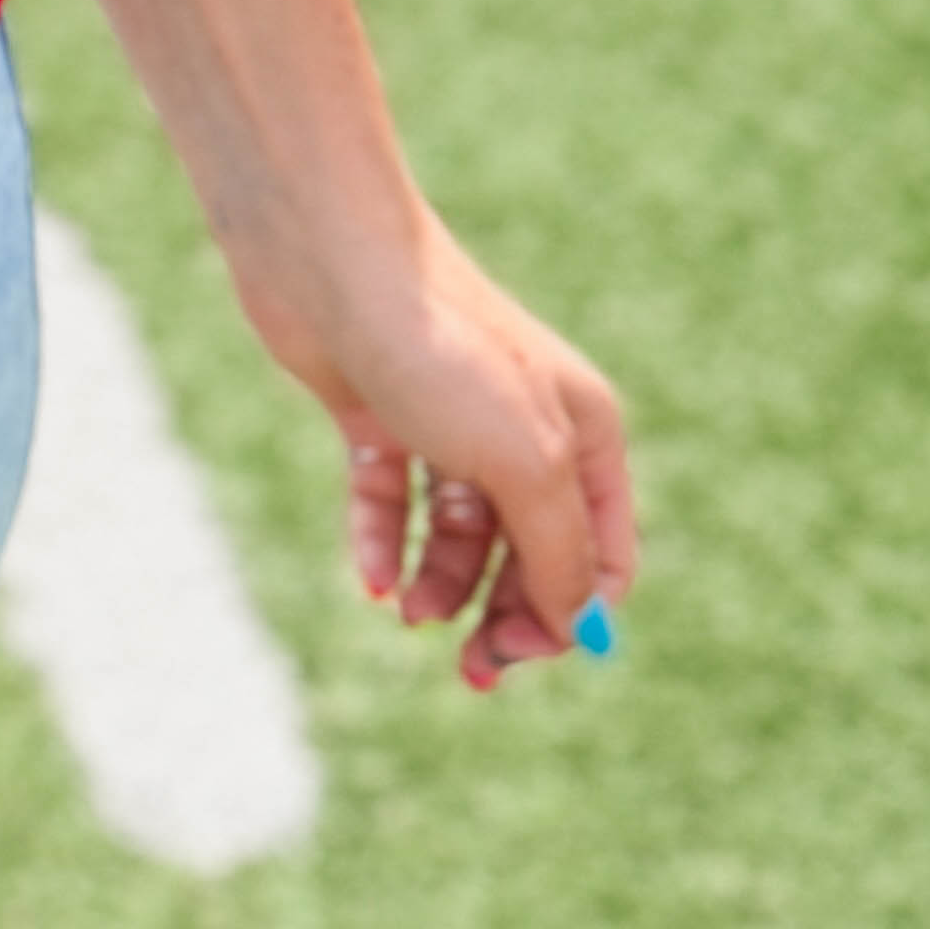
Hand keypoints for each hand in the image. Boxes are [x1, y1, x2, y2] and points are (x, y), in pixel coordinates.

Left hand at [233, 201, 636, 691]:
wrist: (328, 257)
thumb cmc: (439, 348)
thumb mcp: (523, 463)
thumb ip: (557, 550)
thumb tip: (576, 625)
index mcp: (586, 432)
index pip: (601, 552)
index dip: (569, 614)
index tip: (519, 653)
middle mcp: (525, 427)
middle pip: (530, 550)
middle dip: (504, 614)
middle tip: (471, 671)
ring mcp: (449, 419)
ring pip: (459, 533)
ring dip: (442, 584)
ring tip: (408, 610)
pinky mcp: (379, 412)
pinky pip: (390, 500)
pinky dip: (383, 543)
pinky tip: (372, 577)